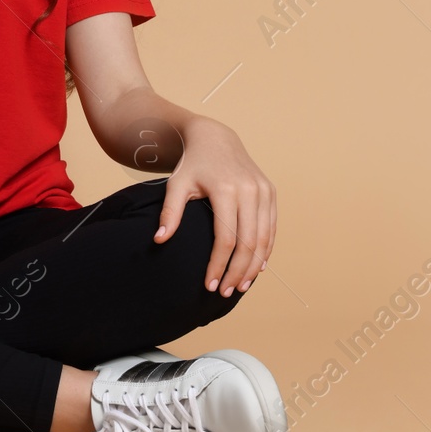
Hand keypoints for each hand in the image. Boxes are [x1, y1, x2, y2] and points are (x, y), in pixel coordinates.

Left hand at [152, 120, 275, 296]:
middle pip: (248, 243)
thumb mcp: (176, 184)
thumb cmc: (191, 164)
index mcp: (225, 190)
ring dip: (254, 266)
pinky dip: (265, 250)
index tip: (209, 285)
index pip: (225, 239)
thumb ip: (170, 212)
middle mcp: (249, 190)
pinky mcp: (271, 192)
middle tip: (226, 293)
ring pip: (264, 239)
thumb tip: (159, 240)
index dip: (218, 266)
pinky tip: (256, 268)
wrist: (214, 138)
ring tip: (240, 287)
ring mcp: (264, 191)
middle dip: (238, 272)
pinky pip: (271, 228)